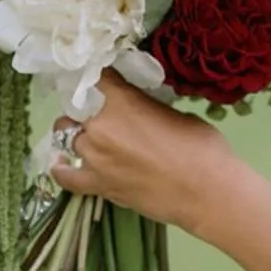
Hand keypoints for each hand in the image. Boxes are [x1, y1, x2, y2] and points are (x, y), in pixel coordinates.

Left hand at [51, 72, 241, 234]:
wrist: (208, 193)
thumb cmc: (202, 147)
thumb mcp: (174, 113)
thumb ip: (146, 107)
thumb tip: (138, 109)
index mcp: (121, 101)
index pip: (95, 78)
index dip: (99, 78)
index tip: (106, 81)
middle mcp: (99, 126)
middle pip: (75, 108)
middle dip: (87, 109)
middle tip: (107, 115)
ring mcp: (94, 157)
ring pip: (65, 136)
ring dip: (79, 134)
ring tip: (95, 138)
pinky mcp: (97, 185)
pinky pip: (65, 175)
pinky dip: (63, 168)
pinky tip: (64, 162)